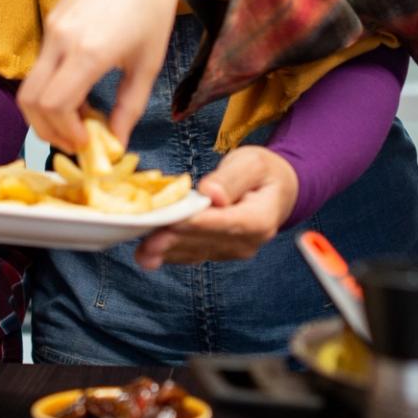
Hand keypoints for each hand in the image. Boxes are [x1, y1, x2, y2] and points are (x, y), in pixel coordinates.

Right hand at [17, 0, 242, 151]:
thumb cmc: (153, 10)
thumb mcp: (148, 64)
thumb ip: (130, 108)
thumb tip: (116, 144)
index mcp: (90, 51)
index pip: (55, 106)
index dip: (65, 133)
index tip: (87, 144)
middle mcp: (62, 39)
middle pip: (30, 100)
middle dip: (47, 129)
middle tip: (75, 141)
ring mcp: (51, 27)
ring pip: (30, 84)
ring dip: (47, 111)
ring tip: (78, 119)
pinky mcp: (50, 20)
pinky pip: (40, 65)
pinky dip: (51, 88)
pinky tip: (78, 91)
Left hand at [135, 145, 297, 267]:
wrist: (275, 191)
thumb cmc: (262, 172)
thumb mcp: (252, 163)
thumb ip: (232, 179)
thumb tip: (212, 194)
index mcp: (261, 218)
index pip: (227, 223)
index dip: (198, 224)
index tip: (173, 223)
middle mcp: (248, 242)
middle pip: (206, 240)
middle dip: (174, 240)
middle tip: (146, 241)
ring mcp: (232, 250)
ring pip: (195, 251)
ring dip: (167, 252)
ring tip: (141, 251)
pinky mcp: (217, 252)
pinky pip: (191, 253)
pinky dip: (169, 253)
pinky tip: (147, 254)